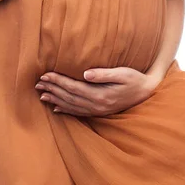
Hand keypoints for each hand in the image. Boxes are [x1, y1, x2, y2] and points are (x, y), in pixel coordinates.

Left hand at [34, 66, 162, 116]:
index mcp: (101, 95)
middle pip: (69, 97)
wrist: (146, 92)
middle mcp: (97, 105)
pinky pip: (78, 112)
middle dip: (52, 89)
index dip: (58, 81)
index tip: (45, 74)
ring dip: (55, 99)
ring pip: (71, 105)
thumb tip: (85, 73)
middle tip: (37, 83)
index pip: (73, 87)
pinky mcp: (99, 111)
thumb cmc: (134, 79)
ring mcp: (98, 110)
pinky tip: (56, 108)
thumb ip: (103, 74)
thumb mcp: (122, 73)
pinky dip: (65, 110)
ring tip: (42, 94)